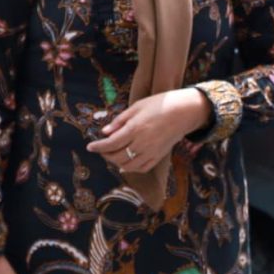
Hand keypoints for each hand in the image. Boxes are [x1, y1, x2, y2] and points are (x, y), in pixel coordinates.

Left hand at [89, 88, 209, 177]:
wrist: (185, 112)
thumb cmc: (160, 105)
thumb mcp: (137, 107)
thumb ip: (120, 121)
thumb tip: (105, 132)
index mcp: (135, 129)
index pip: (111, 143)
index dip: (98, 147)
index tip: (89, 147)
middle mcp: (142, 143)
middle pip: (117, 157)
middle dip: (105, 155)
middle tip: (100, 149)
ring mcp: (151, 152)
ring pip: (128, 166)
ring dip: (116, 162)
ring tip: (111, 155)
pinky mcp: (159, 156)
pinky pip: (142, 168)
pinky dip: (131, 168)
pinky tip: (125, 164)